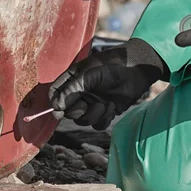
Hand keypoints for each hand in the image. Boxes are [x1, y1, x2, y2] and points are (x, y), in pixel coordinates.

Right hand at [49, 39, 168, 129]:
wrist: (136, 71)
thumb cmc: (112, 66)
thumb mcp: (89, 74)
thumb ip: (72, 90)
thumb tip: (56, 107)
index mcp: (73, 79)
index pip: (55, 92)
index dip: (54, 103)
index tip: (58, 110)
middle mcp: (81, 93)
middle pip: (68, 111)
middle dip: (78, 110)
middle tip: (87, 104)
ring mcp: (92, 103)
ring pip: (83, 120)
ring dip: (94, 114)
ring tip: (105, 103)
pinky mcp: (105, 112)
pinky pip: (98, 124)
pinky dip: (105, 118)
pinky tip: (112, 106)